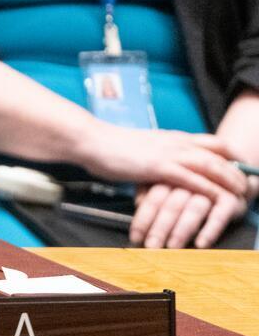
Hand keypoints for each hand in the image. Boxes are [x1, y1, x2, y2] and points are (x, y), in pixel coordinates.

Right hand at [80, 125, 246, 200]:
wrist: (92, 140)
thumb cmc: (111, 146)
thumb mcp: (142, 147)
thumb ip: (157, 154)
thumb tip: (163, 167)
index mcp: (173, 137)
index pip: (213, 142)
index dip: (232, 155)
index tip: (242, 168)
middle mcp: (176, 142)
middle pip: (219, 153)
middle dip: (238, 171)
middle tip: (250, 186)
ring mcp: (168, 153)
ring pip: (212, 165)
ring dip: (230, 180)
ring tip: (242, 196)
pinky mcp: (158, 167)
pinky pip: (192, 179)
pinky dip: (209, 189)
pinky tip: (218, 199)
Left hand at [130, 183, 248, 248]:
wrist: (229, 175)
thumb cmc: (191, 183)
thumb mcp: (167, 182)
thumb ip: (149, 190)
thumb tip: (137, 203)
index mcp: (171, 175)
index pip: (153, 197)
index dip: (143, 218)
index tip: (135, 237)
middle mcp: (190, 180)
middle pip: (172, 205)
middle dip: (159, 228)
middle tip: (151, 246)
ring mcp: (211, 189)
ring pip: (194, 209)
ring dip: (181, 230)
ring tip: (172, 247)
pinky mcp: (231, 199)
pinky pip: (220, 215)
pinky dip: (210, 229)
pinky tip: (200, 243)